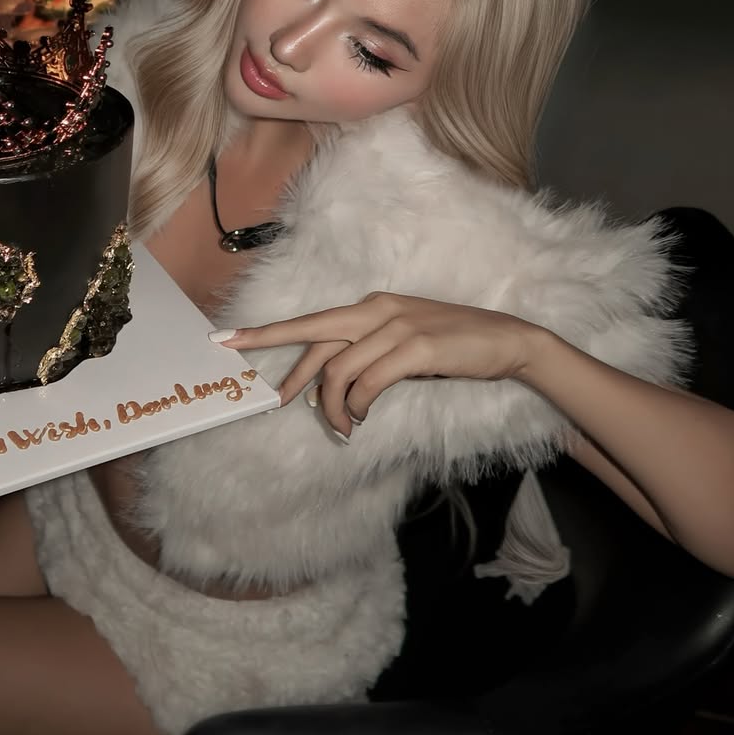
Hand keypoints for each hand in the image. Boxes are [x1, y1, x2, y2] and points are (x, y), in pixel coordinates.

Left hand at [217, 293, 550, 438]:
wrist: (505, 340)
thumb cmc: (451, 345)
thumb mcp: (402, 343)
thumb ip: (366, 354)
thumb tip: (329, 385)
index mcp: (371, 306)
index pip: (309, 321)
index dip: (266, 333)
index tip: (228, 340)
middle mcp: (377, 311)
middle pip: (314, 339)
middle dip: (288, 373)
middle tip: (271, 400)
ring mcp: (397, 327)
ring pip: (340, 370)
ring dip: (334, 407)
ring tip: (344, 427)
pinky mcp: (417, 349)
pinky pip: (369, 381)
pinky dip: (358, 405)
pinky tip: (361, 418)